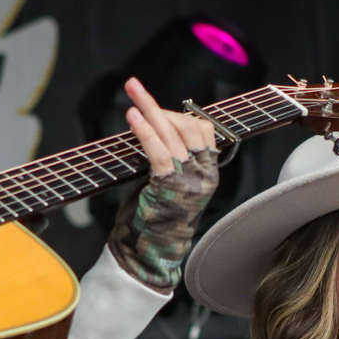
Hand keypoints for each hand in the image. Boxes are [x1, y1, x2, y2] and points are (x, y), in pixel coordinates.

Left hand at [107, 77, 220, 290]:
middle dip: (159, 105)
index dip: (178, 114)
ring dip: (149, 108)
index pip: (203, 131)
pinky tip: (132, 117)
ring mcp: (190, 181)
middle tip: (134, 85)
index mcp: (208, 174)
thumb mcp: (169, 184)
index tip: (155, 110)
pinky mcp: (171, 186)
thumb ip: (169, 159)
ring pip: (174, 134)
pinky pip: (160, 151)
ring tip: (130, 92)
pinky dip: (145, 131)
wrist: (149, 253)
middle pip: (189, 126)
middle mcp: (204, 175)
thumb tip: (153, 127)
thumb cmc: (153, 219)